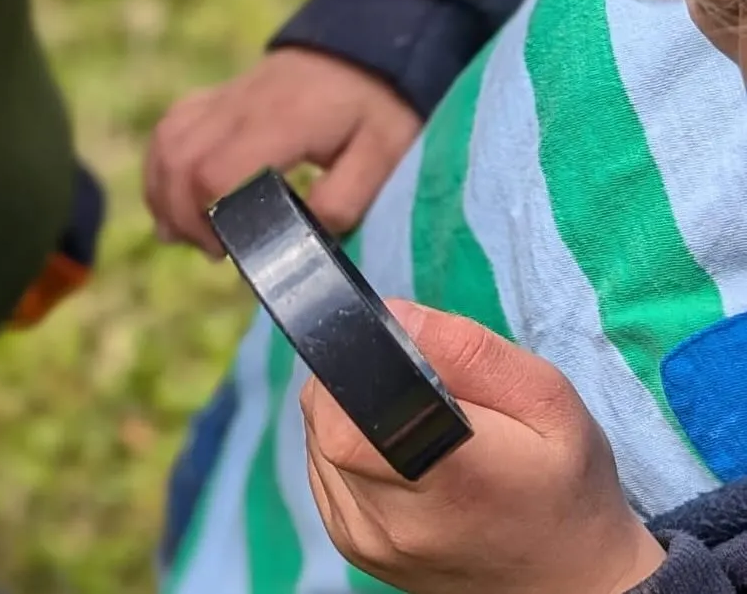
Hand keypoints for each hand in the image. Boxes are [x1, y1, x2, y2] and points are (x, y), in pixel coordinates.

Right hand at [145, 49, 420, 254]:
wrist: (367, 41)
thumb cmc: (378, 106)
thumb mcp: (383, 156)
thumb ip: (344, 200)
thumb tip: (298, 234)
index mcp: (281, 123)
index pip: (216, 173)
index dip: (210, 219)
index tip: (230, 250)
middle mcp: (240, 107)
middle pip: (179, 163)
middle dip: (182, 217)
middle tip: (214, 250)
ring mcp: (221, 99)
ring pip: (165, 145)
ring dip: (164, 196)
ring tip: (187, 232)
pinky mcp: (212, 98)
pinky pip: (167, 131)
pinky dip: (159, 169)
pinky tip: (172, 199)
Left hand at [302, 300, 665, 593]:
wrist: (566, 580)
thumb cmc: (565, 483)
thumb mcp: (547, 399)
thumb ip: (468, 350)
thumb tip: (393, 315)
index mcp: (451, 483)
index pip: (351, 419)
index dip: (359, 365)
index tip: (396, 351)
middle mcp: (394, 522)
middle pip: (326, 416)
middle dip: (355, 376)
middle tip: (413, 380)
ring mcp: (365, 539)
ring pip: (317, 435)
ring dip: (350, 409)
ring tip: (411, 418)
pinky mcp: (350, 543)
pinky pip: (322, 465)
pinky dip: (348, 441)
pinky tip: (395, 448)